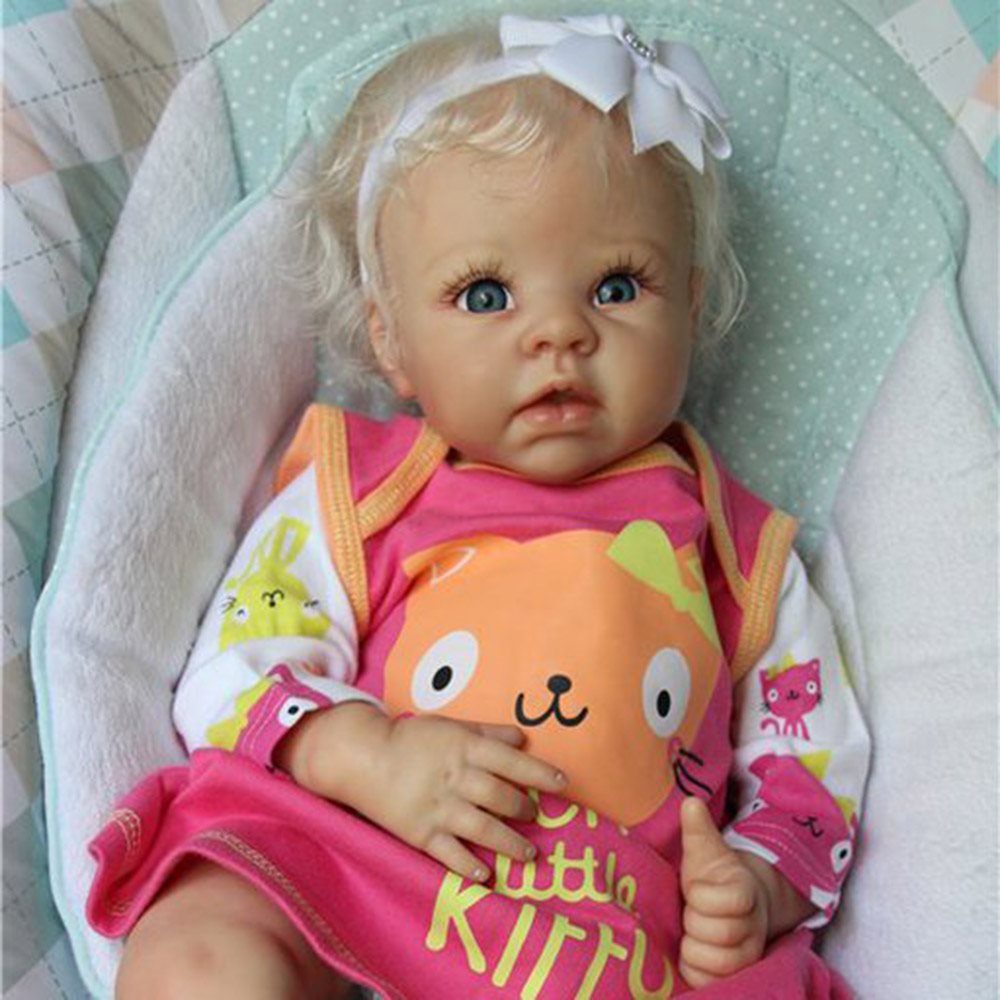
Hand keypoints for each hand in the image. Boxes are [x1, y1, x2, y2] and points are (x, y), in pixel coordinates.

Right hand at [277, 703, 566, 882]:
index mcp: (464, 748)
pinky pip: (449, 854)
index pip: (511, 761)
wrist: (362, 757)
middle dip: (524, 808)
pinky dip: (468, 867)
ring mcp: (438, 808)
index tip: (563, 783)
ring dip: (509, 842)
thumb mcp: (449, 726)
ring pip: (482, 828)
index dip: (540, 772)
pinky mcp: (420, 833)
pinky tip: (486, 876)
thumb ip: (486, 733)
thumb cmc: (411, 739)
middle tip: (537, 815)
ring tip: (529, 853)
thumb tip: (522, 737)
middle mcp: (455, 778)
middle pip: (500, 797)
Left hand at [678, 796, 769, 986]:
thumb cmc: (711, 877)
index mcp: (746, 891)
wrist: (727, 909)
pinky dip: (694, 969)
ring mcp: (748, 956)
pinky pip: (710, 982)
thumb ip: (698, 829)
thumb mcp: (704, 851)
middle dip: (695, 922)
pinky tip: (691, 952)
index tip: (693, 889)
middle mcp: (753, 927)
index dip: (703, 895)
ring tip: (691, 933)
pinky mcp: (735, 978)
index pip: (733, 900)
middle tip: (689, 913)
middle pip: (723, 934)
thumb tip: (690, 801)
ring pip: (718, 962)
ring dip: (694, 948)